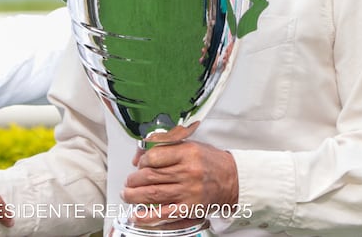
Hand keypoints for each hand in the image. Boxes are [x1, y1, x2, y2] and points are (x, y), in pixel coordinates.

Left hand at [120, 140, 237, 226]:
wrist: (234, 180)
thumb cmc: (210, 162)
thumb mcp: (189, 145)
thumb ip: (164, 147)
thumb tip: (138, 157)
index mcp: (187, 153)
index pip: (154, 157)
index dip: (141, 162)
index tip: (139, 165)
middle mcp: (188, 172)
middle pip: (150, 177)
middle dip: (133, 181)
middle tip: (128, 182)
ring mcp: (189, 192)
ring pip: (153, 195)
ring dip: (134, 197)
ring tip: (127, 195)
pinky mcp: (190, 209)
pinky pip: (164, 214)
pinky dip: (147, 217)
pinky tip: (137, 216)